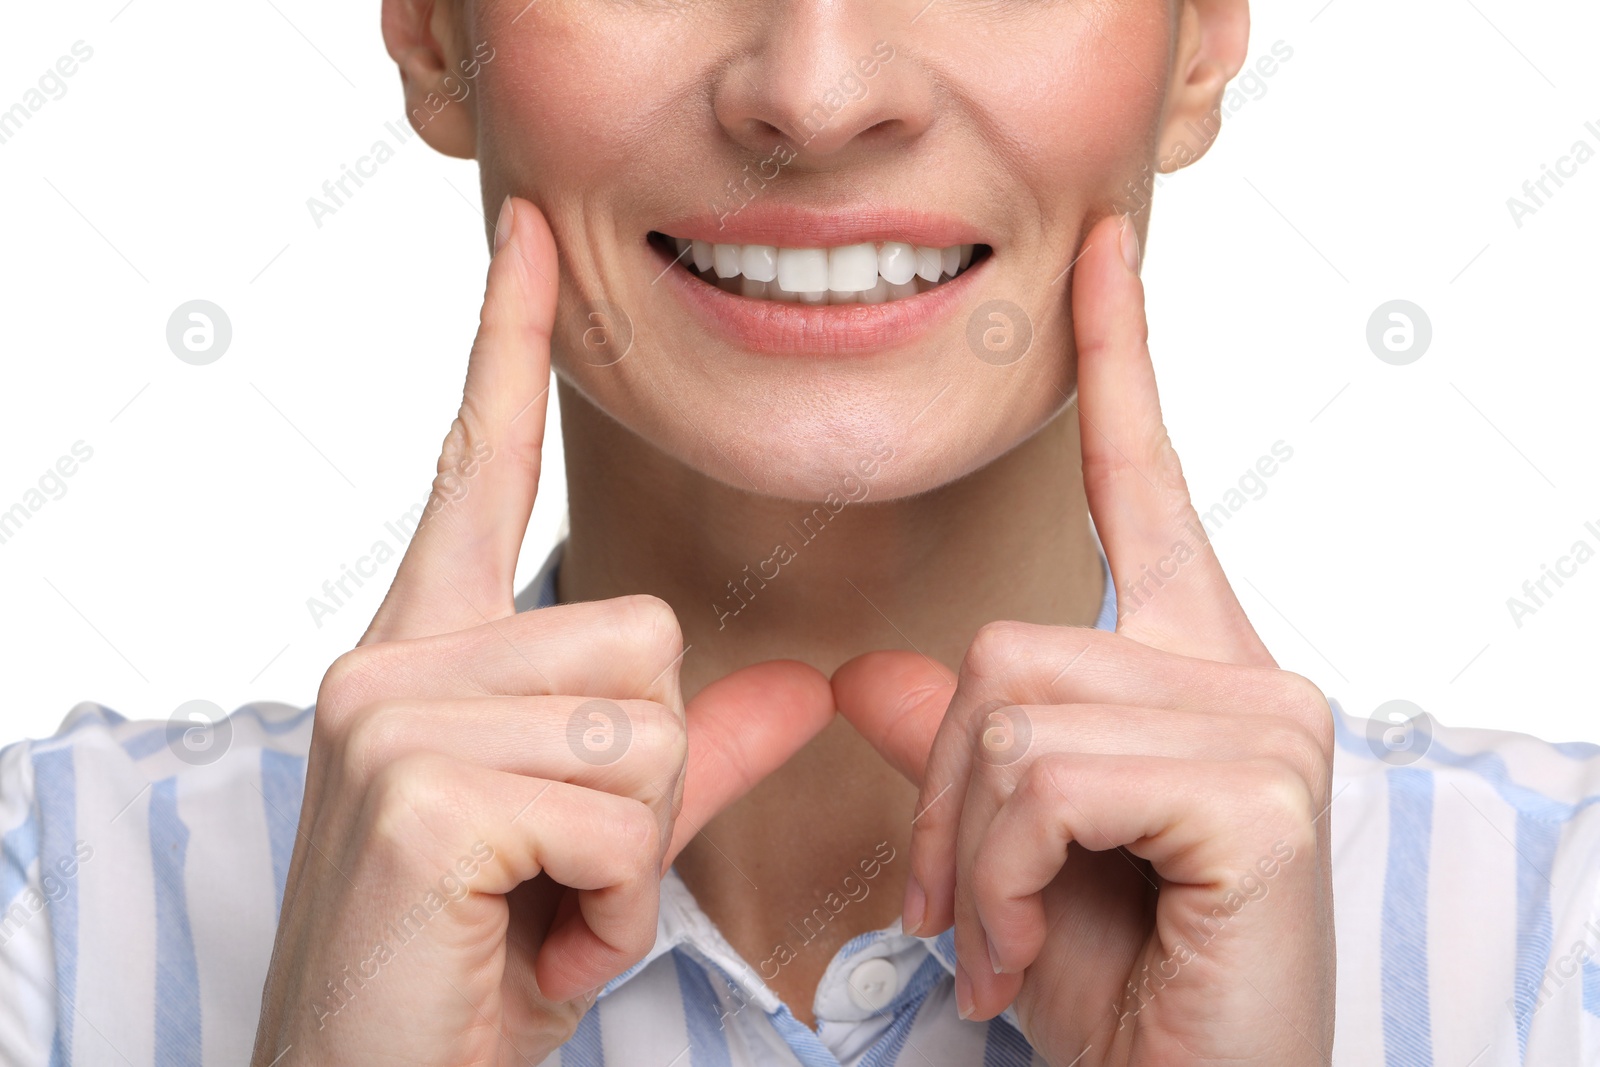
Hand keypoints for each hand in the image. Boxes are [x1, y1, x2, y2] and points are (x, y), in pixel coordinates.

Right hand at [250, 198, 833, 1065]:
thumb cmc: (472, 962)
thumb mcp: (598, 846)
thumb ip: (694, 755)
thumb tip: (797, 685)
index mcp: (426, 651)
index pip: (480, 464)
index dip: (507, 345)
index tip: (527, 234)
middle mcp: (392, 659)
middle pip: (647, 637)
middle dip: (649, 779)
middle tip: (561, 867)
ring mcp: (393, 717)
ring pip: (650, 724)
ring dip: (633, 850)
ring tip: (544, 904)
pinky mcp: (418, 790)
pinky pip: (625, 810)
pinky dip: (612, 903)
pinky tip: (530, 936)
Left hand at [833, 214, 1335, 1064]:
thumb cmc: (1117, 986)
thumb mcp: (1009, 855)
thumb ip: (951, 753)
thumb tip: (866, 676)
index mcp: (1189, 668)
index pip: (1143, 488)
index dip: (1117, 364)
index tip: (1095, 254)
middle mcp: (1244, 675)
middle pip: (1001, 643)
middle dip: (944, 794)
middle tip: (963, 907)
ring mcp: (1264, 724)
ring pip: (1009, 709)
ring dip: (971, 852)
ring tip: (1004, 938)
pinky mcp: (1260, 790)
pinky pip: (1047, 776)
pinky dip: (1006, 878)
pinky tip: (1037, 951)